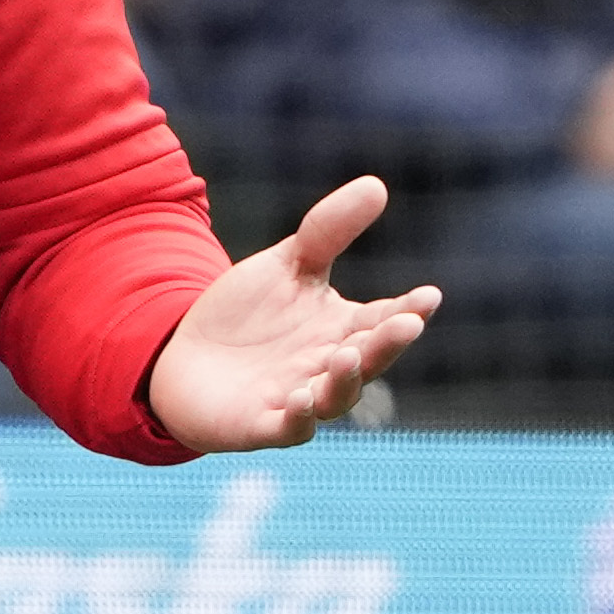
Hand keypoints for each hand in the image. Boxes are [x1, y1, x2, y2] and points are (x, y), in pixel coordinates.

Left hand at [138, 176, 442, 453]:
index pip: (384, 319)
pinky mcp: (262, 425)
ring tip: (347, 356)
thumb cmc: (246, 315)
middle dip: (388, 344)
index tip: (429, 296)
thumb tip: (376, 185)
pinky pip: (289, 428)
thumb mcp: (287, 265)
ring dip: (346, 380)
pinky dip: (298, 418)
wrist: (184, 358)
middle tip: (407, 324)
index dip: (408, 310)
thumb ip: (328, 231)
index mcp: (343, 329)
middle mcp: (329, 368)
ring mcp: (299, 400)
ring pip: (335, 398)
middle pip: (369, 359)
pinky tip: (300, 398)